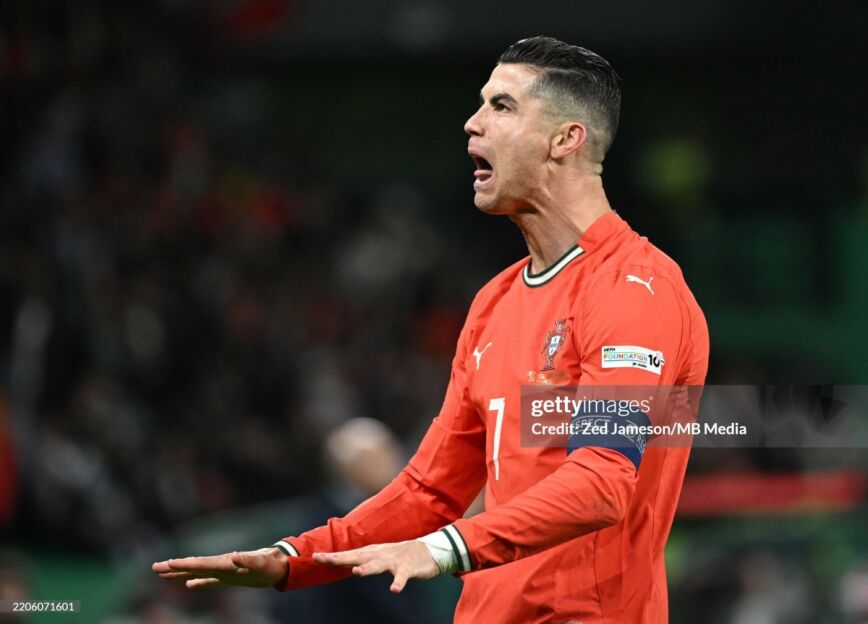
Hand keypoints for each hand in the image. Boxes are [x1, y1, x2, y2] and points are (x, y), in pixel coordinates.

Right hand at [152, 547, 287, 588]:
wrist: (280, 564)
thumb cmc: (271, 565)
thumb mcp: (262, 564)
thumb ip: (248, 561)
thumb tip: (234, 556)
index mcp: (226, 562)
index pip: (201, 563)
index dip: (184, 565)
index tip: (168, 563)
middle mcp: (222, 564)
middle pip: (194, 565)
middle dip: (174, 567)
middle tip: (154, 567)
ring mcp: (224, 570)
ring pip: (197, 571)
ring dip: (180, 572)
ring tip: (162, 573)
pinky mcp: (229, 576)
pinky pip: (208, 579)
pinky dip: (197, 581)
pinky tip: (188, 584)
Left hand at [312, 541, 437, 592]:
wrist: (429, 550)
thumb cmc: (400, 556)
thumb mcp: (379, 556)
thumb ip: (364, 560)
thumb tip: (346, 565)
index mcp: (372, 552)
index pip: (349, 554)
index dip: (332, 556)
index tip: (315, 557)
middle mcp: (380, 554)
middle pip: (357, 556)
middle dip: (339, 558)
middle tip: (322, 559)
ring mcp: (394, 560)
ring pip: (378, 565)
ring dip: (368, 568)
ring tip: (356, 572)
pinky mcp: (408, 568)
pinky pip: (402, 577)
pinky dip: (398, 583)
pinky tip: (394, 590)